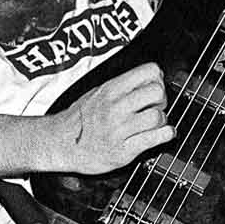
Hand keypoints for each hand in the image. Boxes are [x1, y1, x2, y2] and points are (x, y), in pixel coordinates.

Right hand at [55, 63, 175, 173]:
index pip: (150, 71)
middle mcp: (115, 108)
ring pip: (158, 117)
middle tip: (154, 107)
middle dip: (161, 100)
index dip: (157, 79)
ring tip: (152, 124)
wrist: (59, 145)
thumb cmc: (78, 120)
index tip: (153, 88)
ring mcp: (119, 130)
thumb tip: (149, 80)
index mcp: (110, 90)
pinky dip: (165, 135)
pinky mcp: (123, 151)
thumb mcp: (97, 93)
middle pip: (157, 92)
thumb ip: (121, 86)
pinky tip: (161, 134)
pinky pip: (155, 139)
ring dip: (160, 121)